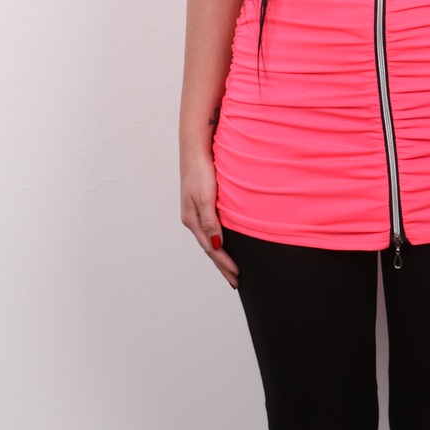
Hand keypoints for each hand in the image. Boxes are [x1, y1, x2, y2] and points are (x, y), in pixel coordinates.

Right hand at [180, 149, 239, 288]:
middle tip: (235, 282)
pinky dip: (219, 241)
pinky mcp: (202, 204)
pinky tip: (224, 243)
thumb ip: (210, 222)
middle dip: (222, 266)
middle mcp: (192, 219)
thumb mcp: (206, 197)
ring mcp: (196, 212)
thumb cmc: (200, 170)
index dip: (224, 264)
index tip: (237, 277)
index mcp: (192, 220)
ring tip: (230, 269)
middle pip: (209, 248)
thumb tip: (216, 246)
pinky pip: (211, 229)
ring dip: (220, 256)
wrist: (195, 148)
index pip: (211, 249)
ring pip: (210, 240)